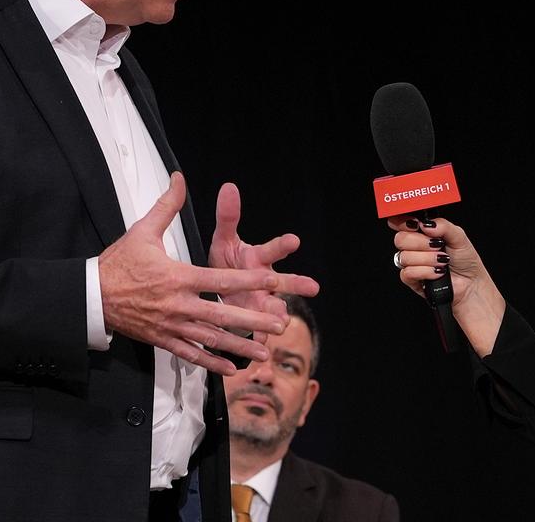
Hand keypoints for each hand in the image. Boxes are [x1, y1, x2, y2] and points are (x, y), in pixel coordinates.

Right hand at [99, 173, 316, 374]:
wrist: (90, 296)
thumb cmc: (118, 263)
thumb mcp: (142, 231)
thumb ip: (166, 206)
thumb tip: (179, 179)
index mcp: (178, 277)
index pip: (221, 281)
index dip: (249, 282)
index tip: (272, 283)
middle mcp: (178, 305)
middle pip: (223, 315)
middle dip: (254, 321)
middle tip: (283, 326)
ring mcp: (171, 326)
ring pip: (211, 339)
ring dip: (240, 346)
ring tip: (264, 352)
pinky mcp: (163, 340)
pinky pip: (190, 354)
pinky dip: (211, 362)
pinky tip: (231, 367)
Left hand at [208, 182, 314, 333]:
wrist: (222, 288)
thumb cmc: (228, 261)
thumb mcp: (224, 239)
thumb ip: (228, 217)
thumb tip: (229, 188)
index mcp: (259, 259)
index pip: (272, 249)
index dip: (283, 245)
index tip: (293, 240)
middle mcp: (266, 281)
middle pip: (285, 281)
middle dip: (298, 284)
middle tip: (312, 286)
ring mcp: (262, 302)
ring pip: (276, 309)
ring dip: (278, 315)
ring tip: (281, 322)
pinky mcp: (254, 321)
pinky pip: (258, 331)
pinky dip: (258, 338)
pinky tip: (259, 346)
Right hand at [387, 215, 505, 355]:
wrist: (470, 283)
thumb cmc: (465, 260)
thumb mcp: (458, 235)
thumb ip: (443, 225)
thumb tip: (426, 224)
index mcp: (422, 232)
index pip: (400, 223)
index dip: (402, 222)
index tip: (416, 225)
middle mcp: (414, 247)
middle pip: (400, 239)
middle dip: (421, 242)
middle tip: (437, 246)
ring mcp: (411, 263)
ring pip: (404, 257)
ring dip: (427, 259)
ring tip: (442, 261)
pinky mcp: (412, 280)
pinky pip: (408, 272)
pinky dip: (425, 272)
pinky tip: (437, 272)